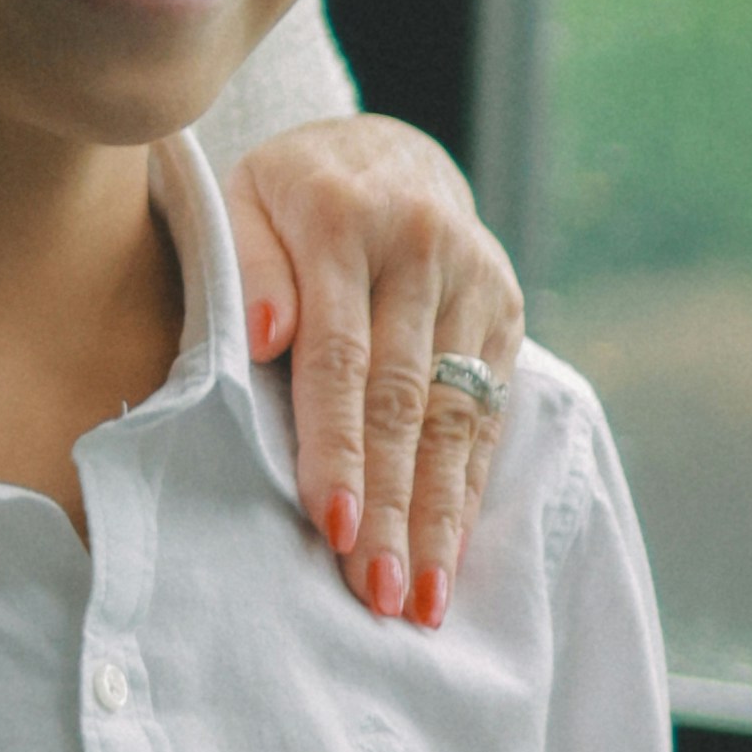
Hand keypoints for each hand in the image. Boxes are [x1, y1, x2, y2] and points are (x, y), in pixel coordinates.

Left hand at [221, 117, 524, 630]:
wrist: (384, 151)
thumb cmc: (286, 196)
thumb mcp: (243, 201)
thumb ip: (249, 268)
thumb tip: (265, 338)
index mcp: (344, 217)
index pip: (340, 353)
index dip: (337, 445)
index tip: (332, 524)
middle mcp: (424, 246)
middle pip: (405, 398)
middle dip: (393, 505)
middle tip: (378, 592)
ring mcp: (477, 279)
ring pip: (456, 418)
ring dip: (438, 517)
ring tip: (418, 600)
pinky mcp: (508, 310)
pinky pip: (488, 415)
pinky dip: (468, 491)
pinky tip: (452, 556)